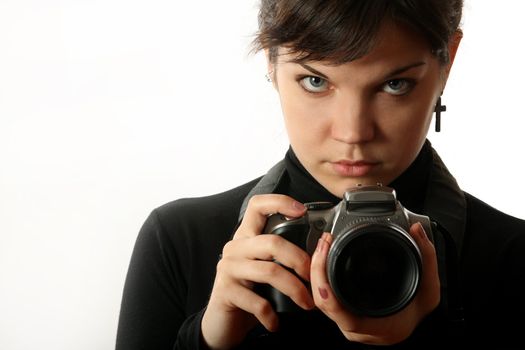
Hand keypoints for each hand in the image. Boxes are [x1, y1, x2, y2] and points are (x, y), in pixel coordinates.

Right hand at [201, 194, 314, 348]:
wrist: (221, 322)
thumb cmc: (250, 291)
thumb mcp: (264, 267)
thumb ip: (281, 254)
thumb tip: (320, 247)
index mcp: (247, 236)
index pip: (258, 205)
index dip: (280, 202)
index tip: (302, 211)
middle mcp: (236, 247)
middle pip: (273, 242)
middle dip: (300, 260)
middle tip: (313, 278)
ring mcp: (228, 268)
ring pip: (269, 271)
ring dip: (295, 289)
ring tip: (307, 303)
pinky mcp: (225, 291)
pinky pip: (258, 302)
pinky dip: (272, 315)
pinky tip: (276, 322)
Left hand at [310, 222, 439, 344]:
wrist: (413, 327)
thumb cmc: (418, 315)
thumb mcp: (430, 291)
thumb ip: (427, 259)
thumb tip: (417, 230)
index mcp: (371, 326)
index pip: (336, 310)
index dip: (324, 283)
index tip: (326, 255)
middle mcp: (353, 327)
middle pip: (322, 301)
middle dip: (317, 268)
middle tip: (325, 241)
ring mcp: (345, 321)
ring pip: (320, 299)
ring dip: (317, 270)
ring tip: (323, 245)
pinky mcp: (342, 312)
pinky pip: (325, 297)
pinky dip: (321, 275)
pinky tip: (324, 258)